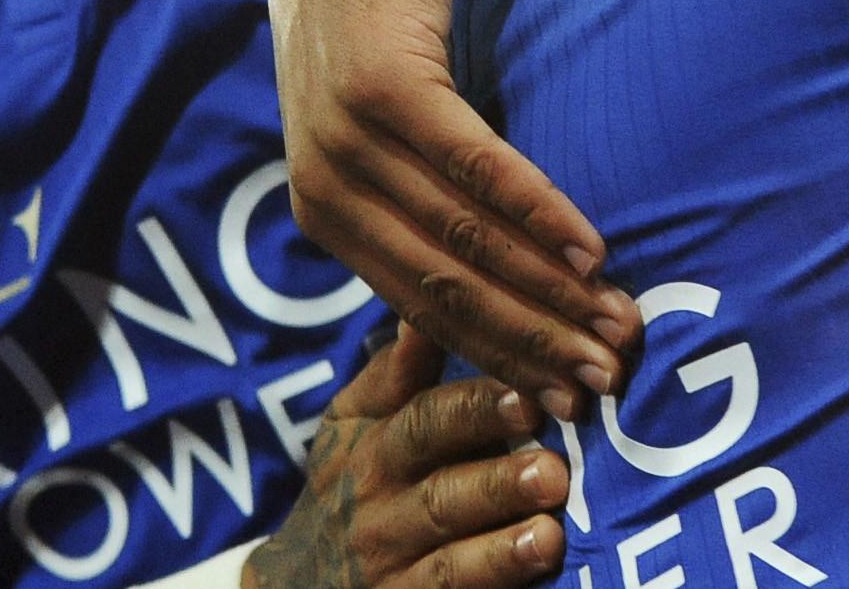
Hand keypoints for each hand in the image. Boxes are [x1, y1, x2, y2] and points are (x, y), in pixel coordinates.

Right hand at [246, 324, 568, 588]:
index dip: (476, 412)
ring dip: (500, 550)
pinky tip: (532, 575)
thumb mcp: (357, 421)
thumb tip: (433, 289)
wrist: (297, 585)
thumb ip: (401, 368)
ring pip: (447, 563)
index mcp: (372, 448)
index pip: (425, 423)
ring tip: (549, 533)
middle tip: (551, 469)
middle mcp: (378, 511)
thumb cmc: (352, 482)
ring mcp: (391, 572)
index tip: (529, 398)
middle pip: (440, 495)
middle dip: (495, 483)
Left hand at [269, 0, 640, 415]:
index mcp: (324, 208)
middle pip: (443, 288)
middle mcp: (323, 184)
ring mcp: (346, 134)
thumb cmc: (382, 5)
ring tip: (614, 322)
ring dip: (545, 290)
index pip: (420, 308)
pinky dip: (534, 211)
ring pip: (459, 237)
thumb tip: (486, 286)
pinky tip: (588, 246)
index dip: (498, 358)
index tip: (567, 401)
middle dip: (531, 344)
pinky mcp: (384, 82)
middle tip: (608, 381)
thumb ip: (416, 197)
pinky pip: (471, 164)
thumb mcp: (382, 118)